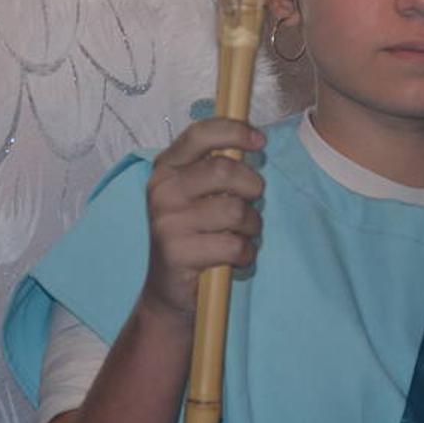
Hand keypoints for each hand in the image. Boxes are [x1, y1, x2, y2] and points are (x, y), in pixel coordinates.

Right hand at [139, 119, 264, 320]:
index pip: (200, 135)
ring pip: (235, 210)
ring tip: (242, 234)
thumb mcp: (193, 194)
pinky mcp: (178, 252)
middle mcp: (162, 190)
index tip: (260, 140)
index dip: (234, 131)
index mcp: (165, 168)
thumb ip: (214, 167)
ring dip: (251, 225)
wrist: (166, 291)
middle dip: (252, 186)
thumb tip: (254, 141)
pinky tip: (236, 257)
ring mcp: (168, 222)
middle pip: (224, 170)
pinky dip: (246, 253)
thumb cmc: (190, 235)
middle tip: (251, 202)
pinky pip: (234, 245)